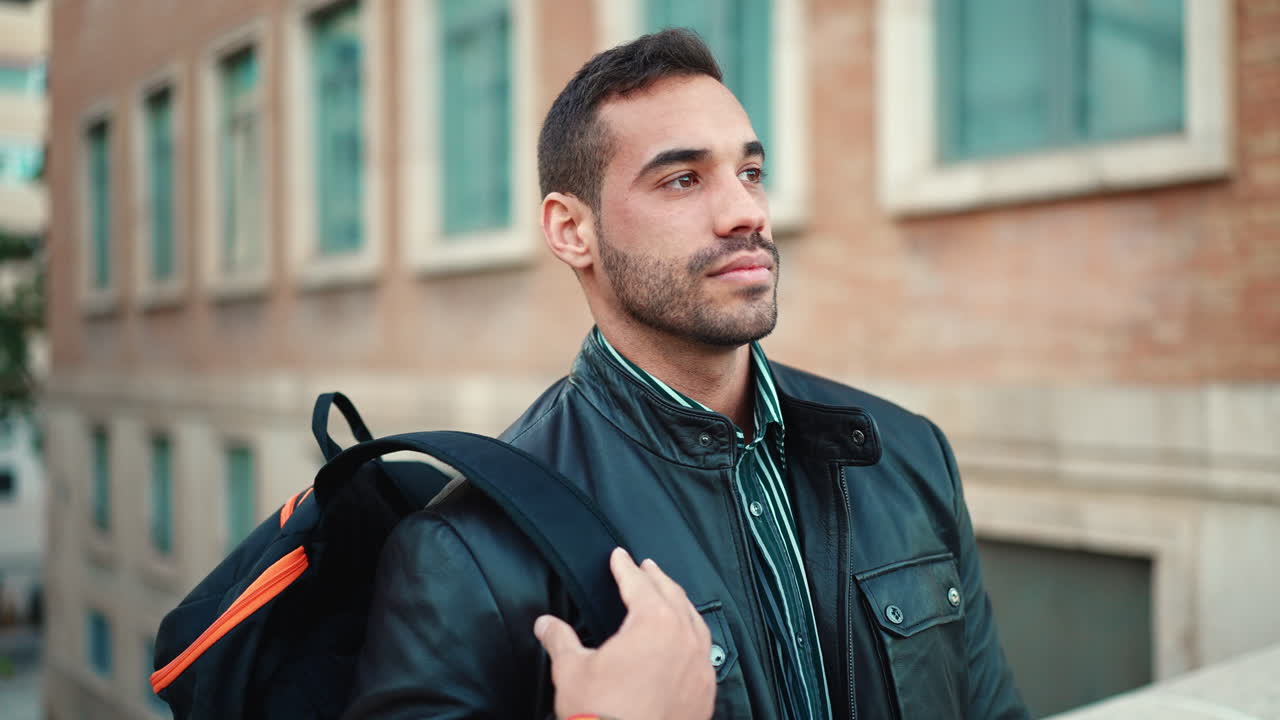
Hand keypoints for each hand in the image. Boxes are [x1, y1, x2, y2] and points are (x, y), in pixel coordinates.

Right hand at [533, 547, 715, 719]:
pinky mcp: (705, 692)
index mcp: (653, 624)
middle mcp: (684, 639)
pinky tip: (687, 642)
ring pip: (695, 622)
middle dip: (656, 578)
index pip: (637, 584)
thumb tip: (546, 625)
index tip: (620, 557)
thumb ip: (560, 640)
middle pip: (672, 596)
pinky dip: (694, 638)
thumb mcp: (572, 670)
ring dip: (680, 604)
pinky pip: (704, 653)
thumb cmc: (602, 716)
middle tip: (646, 567)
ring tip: (670, 596)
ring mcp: (699, 666)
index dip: (625, 568)